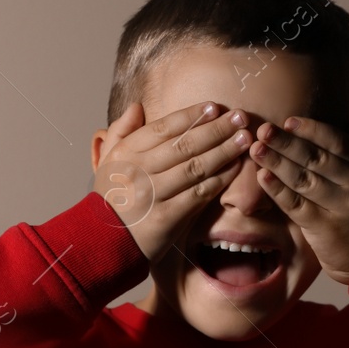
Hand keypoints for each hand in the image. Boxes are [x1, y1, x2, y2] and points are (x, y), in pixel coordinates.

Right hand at [93, 100, 253, 262]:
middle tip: (240, 117)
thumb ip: (120, 131)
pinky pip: (199, 194)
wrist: (103, 241)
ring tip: (245, 138)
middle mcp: (139, 171)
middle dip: (216, 129)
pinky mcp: (167, 217)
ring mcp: (154, 195)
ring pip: (196, 167)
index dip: (192, 115)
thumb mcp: (106, 161)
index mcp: (126, 153)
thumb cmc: (110, 198)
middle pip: (185, 144)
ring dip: (224, 151)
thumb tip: (137, 106)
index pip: (164, 127)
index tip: (214, 106)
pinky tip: (235, 168)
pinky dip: (219, 180)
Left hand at [247, 116, 348, 286]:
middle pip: (315, 157)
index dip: (310, 129)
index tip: (287, 121)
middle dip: (286, 142)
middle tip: (262, 130)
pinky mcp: (324, 226)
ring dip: (276, 162)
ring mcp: (340, 206)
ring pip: (303, 179)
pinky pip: (296, 204)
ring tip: (256, 150)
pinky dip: (277, 190)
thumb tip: (348, 120)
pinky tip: (262, 177)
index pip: (335, 141)